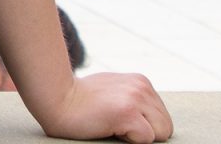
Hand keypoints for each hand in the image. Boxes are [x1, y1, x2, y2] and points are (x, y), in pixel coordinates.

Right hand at [36, 73, 172, 142]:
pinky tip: (109, 127)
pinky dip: (129, 139)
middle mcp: (141, 87)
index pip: (162, 116)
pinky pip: (146, 139)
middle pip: (166, 126)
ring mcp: (135, 99)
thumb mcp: (111, 90)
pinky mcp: (128, 113)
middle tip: (116, 124)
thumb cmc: (79, 100)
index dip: (144, 124)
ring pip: (160, 133)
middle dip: (146, 131)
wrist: (54, 99)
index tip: (119, 118)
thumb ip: (132, 97)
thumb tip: (148, 115)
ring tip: (113, 124)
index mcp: (140, 82)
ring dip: (139, 135)